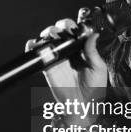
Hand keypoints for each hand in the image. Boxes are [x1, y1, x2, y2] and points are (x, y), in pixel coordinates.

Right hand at [25, 8, 107, 123]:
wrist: (81, 105)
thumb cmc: (94, 89)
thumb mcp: (98, 68)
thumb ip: (93, 51)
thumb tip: (93, 34)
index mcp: (82, 50)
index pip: (76, 32)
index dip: (74, 26)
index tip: (76, 27)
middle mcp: (69, 51)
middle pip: (61, 31)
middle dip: (59, 26)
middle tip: (62, 30)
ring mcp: (57, 57)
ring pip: (48, 38)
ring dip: (47, 33)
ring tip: (51, 36)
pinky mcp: (47, 65)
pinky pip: (37, 53)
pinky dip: (32, 45)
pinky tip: (36, 44)